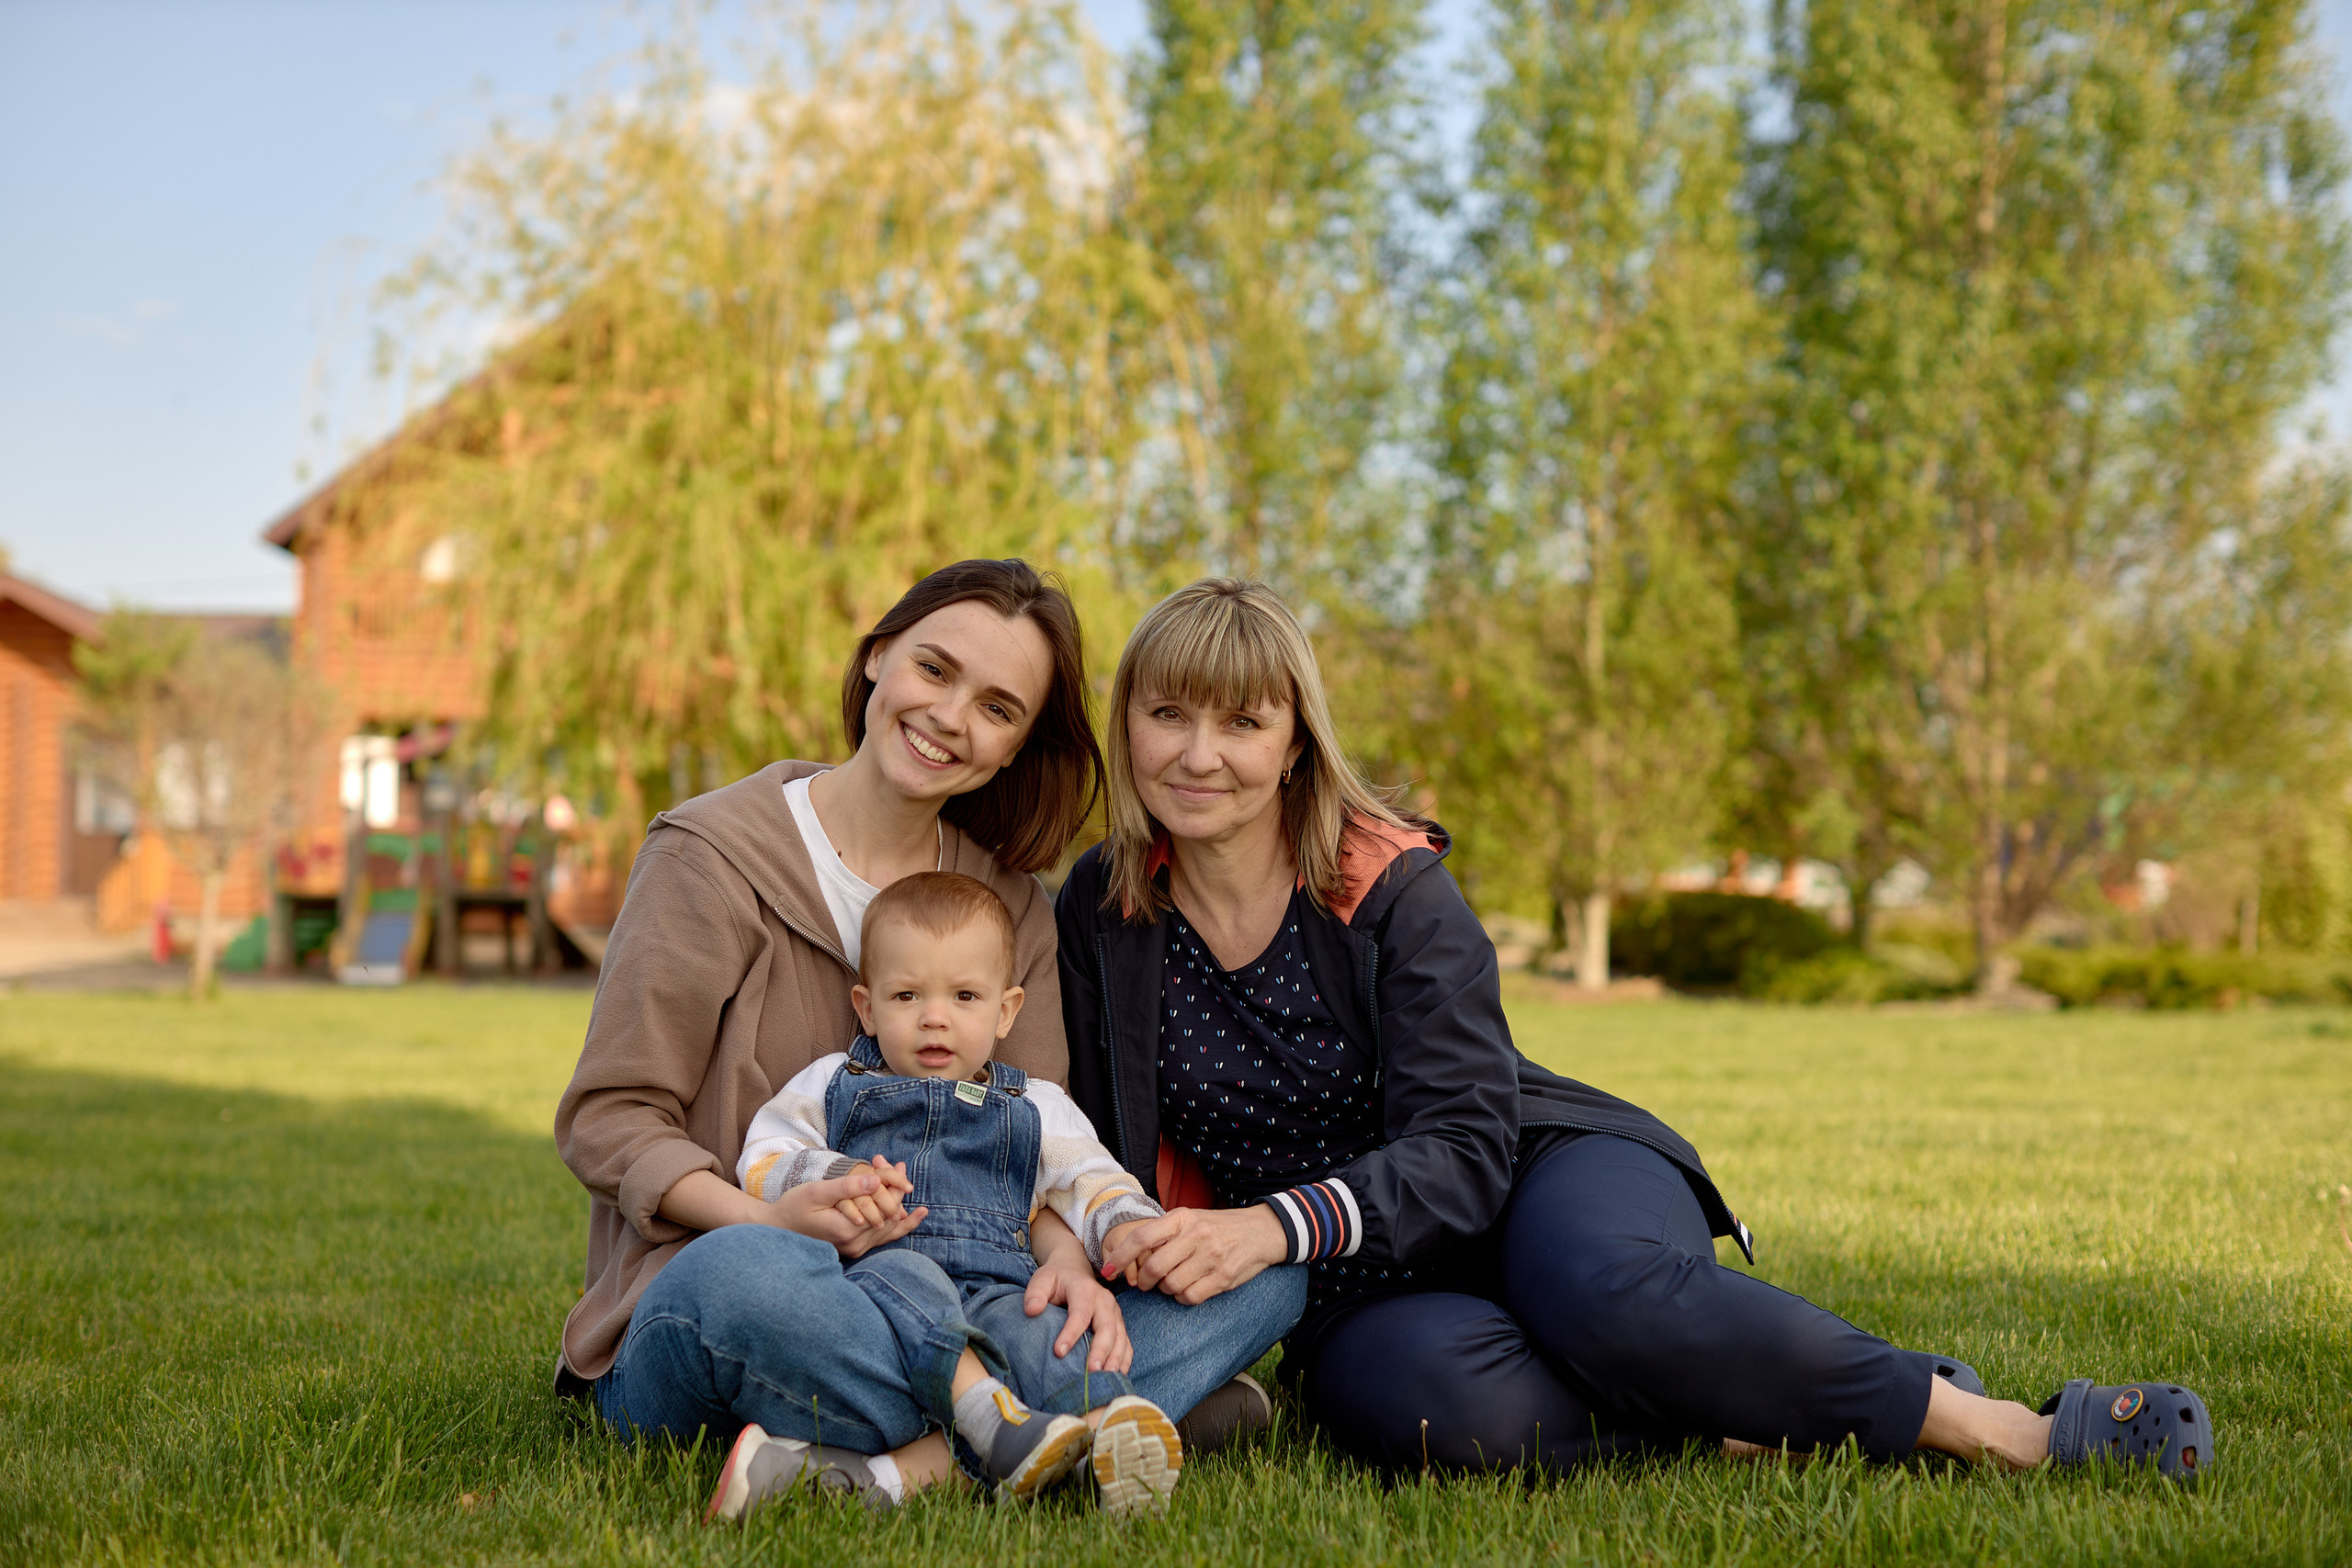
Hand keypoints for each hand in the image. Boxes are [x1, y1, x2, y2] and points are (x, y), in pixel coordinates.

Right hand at [772, 1165, 926, 1257]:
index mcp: (849, 1230)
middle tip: (900, 1166)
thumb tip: (876, 1180)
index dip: (895, 1184)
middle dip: (897, 1190)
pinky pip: (883, 1237)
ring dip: (898, 1203)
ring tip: (901, 1177)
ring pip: (890, 1226)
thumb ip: (848, 1187)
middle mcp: (856, 1244)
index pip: (886, 1206)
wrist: (778, 1229)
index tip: (898, 1165)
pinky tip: (913, 1214)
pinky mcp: (854, 1249)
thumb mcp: (818, 1192)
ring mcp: (855, 1249)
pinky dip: (898, 1224)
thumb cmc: (793, 1207)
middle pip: (891, 1215)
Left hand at [1022, 1250, 1131, 1372]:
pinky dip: (1124, 1359)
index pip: (1080, 1313)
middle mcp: (1105, 1301)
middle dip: (1100, 1350)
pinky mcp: (1119, 1324)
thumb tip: (1032, 1310)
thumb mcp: (1042, 1279)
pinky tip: (1118, 1375)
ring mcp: (1115, 1313)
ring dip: (1115, 1358)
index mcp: (1085, 1289)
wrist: (1074, 1270)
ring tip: (1107, 1377)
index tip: (1059, 1352)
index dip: (1071, 1333)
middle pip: (1107, 1327)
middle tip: (1091, 1371)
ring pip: (1120, 1337)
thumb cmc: (1056, 1279)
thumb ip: (1035, 1293)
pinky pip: (1126, 1343)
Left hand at [1100, 1207, 1286, 1305]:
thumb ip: (1164, 1233)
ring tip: (1173, 1282)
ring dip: (1165, 1290)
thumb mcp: (1191, 1219)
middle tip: (1145, 1283)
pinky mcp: (1224, 1276)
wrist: (1261, 1231)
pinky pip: (1190, 1297)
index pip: (1142, 1236)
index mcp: (1182, 1217)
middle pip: (1154, 1266)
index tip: (1106, 1271)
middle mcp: (1196, 1234)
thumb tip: (1129, 1256)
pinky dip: (1183, 1297)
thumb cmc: (1218, 1227)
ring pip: (1170, 1285)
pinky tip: (1188, 1288)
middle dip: (1143, 1281)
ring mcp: (1211, 1256)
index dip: (1120, 1255)